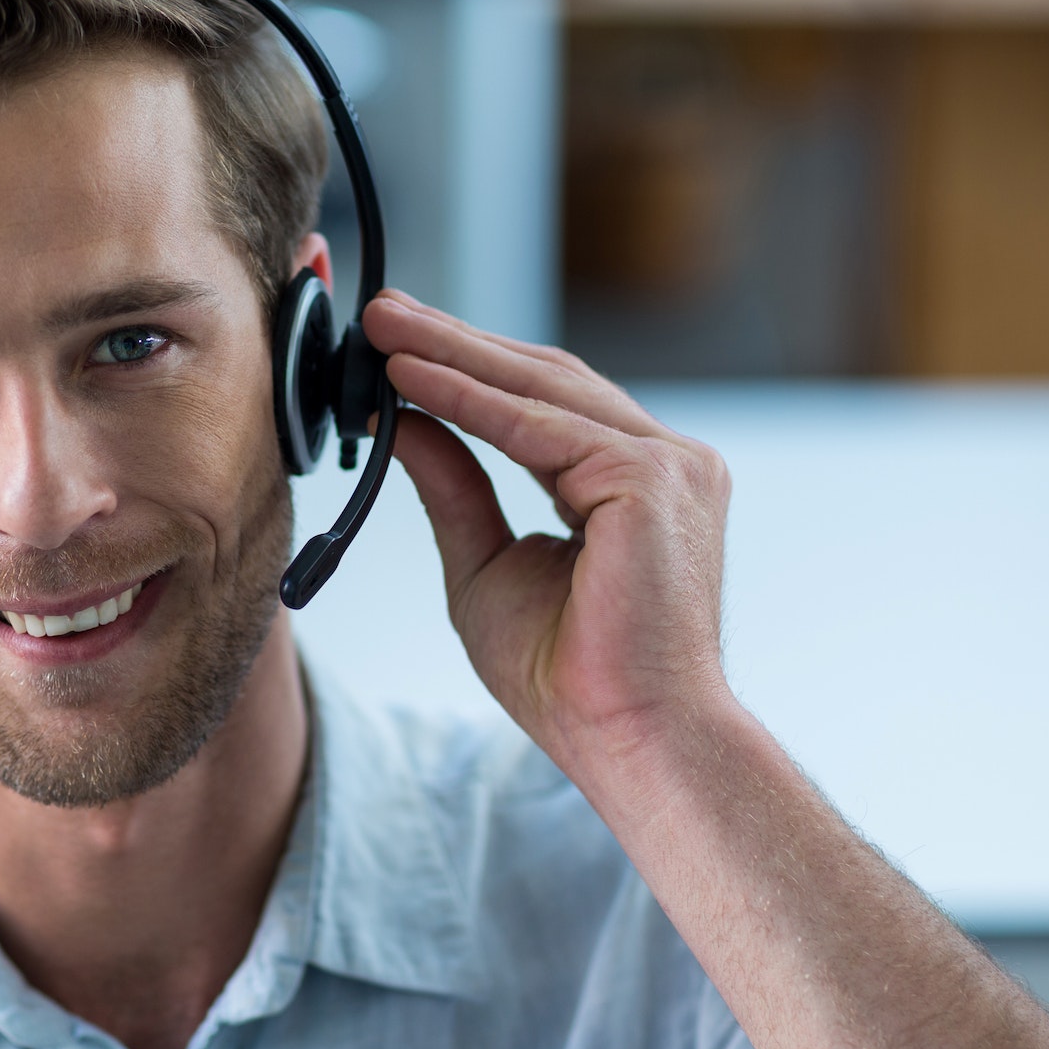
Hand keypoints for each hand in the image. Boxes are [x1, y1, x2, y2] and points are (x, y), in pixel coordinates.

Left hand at [361, 290, 734, 774]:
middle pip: (543, 377)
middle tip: (379, 310)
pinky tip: (408, 377)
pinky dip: (466, 397)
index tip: (394, 343)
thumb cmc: (566, 676)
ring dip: (452, 351)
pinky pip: (537, 425)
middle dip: (454, 339)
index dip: (467, 365)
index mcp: (635, 482)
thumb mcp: (484, 564)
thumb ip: (454, 487)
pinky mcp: (651, 477)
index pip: (543, 401)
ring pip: (540, 386)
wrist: (627, 738)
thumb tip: (403, 421)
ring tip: (381, 328)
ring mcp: (669, 464)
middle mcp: (665, 461)